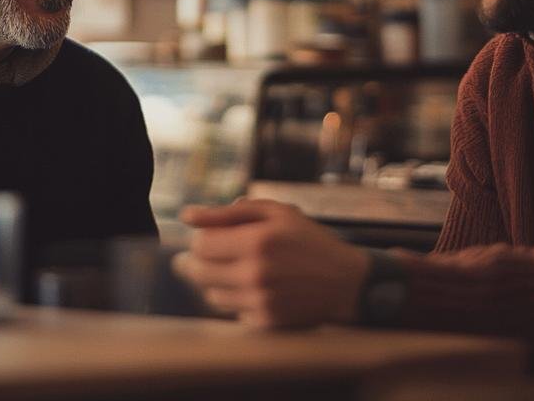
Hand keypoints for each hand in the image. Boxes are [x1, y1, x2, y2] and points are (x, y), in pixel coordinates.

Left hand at [172, 199, 369, 329]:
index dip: (202, 239)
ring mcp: (259, 301)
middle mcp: (255, 274)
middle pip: (198, 272)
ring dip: (218, 281)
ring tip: (240, 269)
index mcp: (257, 242)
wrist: (345, 281)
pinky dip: (238, 299)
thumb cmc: (310, 240)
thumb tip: (188, 216)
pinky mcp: (265, 321)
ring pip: (212, 294)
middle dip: (200, 261)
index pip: (200, 245)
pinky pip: (232, 311)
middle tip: (214, 255)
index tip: (213, 237)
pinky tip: (255, 288)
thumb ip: (229, 212)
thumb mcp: (277, 213)